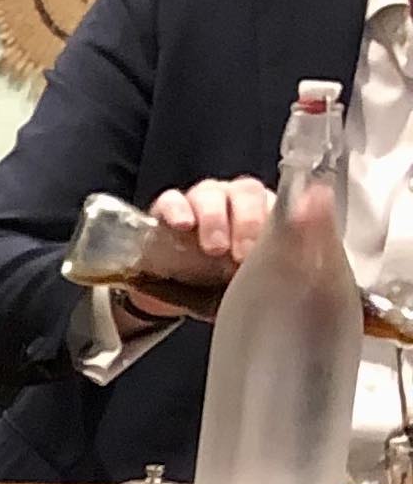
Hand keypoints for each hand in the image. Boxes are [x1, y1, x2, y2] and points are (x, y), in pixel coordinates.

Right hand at [125, 177, 274, 322]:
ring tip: (214, 249)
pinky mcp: (168, 210)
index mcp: (266, 214)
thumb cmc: (226, 282)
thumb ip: (284, 261)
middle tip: (244, 254)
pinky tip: (183, 225)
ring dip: (215, 218)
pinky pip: (173, 200)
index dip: (285, 214)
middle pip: (247, 192)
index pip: (282, 200)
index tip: (287, 234)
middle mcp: (236, 202)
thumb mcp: (258, 282)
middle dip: (248, 220)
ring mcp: (202, 202)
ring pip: (211, 194)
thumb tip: (316, 246)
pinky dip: (178, 209)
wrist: (179, 292)